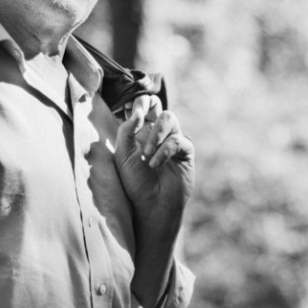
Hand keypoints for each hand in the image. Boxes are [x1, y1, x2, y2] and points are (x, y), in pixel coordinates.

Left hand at [114, 95, 194, 223]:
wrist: (151, 206)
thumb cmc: (134, 184)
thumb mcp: (122, 156)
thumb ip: (126, 131)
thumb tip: (138, 111)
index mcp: (139, 133)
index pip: (141, 107)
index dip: (138, 102)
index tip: (131, 109)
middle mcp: (156, 134)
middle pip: (157, 106)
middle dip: (148, 105)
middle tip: (140, 116)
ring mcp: (172, 141)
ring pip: (169, 118)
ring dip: (156, 134)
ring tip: (147, 154)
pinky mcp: (185, 152)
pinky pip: (178, 140)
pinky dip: (165, 150)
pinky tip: (155, 164)